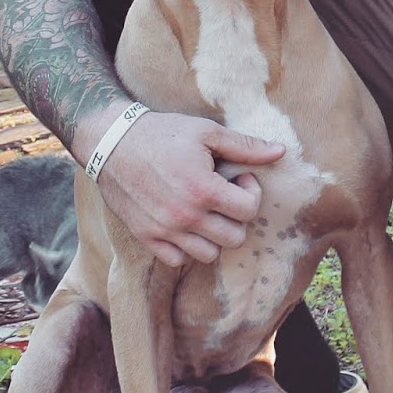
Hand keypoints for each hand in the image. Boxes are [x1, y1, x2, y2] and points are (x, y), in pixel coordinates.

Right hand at [86, 109, 284, 266]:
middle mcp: (185, 216)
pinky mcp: (146, 237)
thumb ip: (245, 146)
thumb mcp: (206, 132)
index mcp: (203, 189)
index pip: (249, 211)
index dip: (251, 193)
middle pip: (234, 238)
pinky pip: (178, 260)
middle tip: (224, 197)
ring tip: (206, 212)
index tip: (239, 179)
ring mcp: (165, 230)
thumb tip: (280, 151)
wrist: (112, 142)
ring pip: (209, 255)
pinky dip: (187, 248)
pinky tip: (185, 223)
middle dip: (236, 217)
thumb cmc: (162, 133)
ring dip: (214, 236)